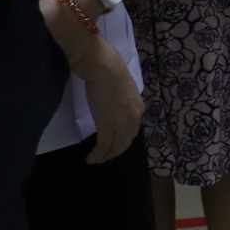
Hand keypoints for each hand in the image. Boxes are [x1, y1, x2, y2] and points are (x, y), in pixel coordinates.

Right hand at [72, 39, 144, 164]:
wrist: (105, 69)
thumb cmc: (111, 72)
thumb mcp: (123, 89)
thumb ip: (122, 101)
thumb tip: (115, 106)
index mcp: (139, 108)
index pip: (132, 130)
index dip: (123, 140)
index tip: (114, 145)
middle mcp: (134, 118)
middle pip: (125, 141)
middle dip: (114, 151)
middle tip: (104, 157)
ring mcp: (122, 123)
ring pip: (115, 146)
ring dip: (105, 156)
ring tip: (96, 160)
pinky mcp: (108, 126)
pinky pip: (103, 145)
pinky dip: (97, 154)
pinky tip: (91, 158)